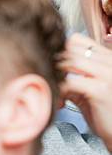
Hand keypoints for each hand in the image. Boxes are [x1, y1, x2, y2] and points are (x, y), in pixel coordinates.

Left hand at [58, 34, 111, 150]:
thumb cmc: (105, 114)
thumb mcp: (89, 90)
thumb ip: (74, 77)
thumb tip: (50, 70)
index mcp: (108, 58)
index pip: (77, 40)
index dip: (60, 52)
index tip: (52, 69)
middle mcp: (111, 62)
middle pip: (70, 50)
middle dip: (54, 66)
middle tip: (48, 81)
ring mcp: (108, 74)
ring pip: (70, 62)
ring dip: (55, 76)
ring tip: (54, 92)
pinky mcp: (101, 90)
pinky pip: (70, 82)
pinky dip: (59, 91)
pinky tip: (59, 103)